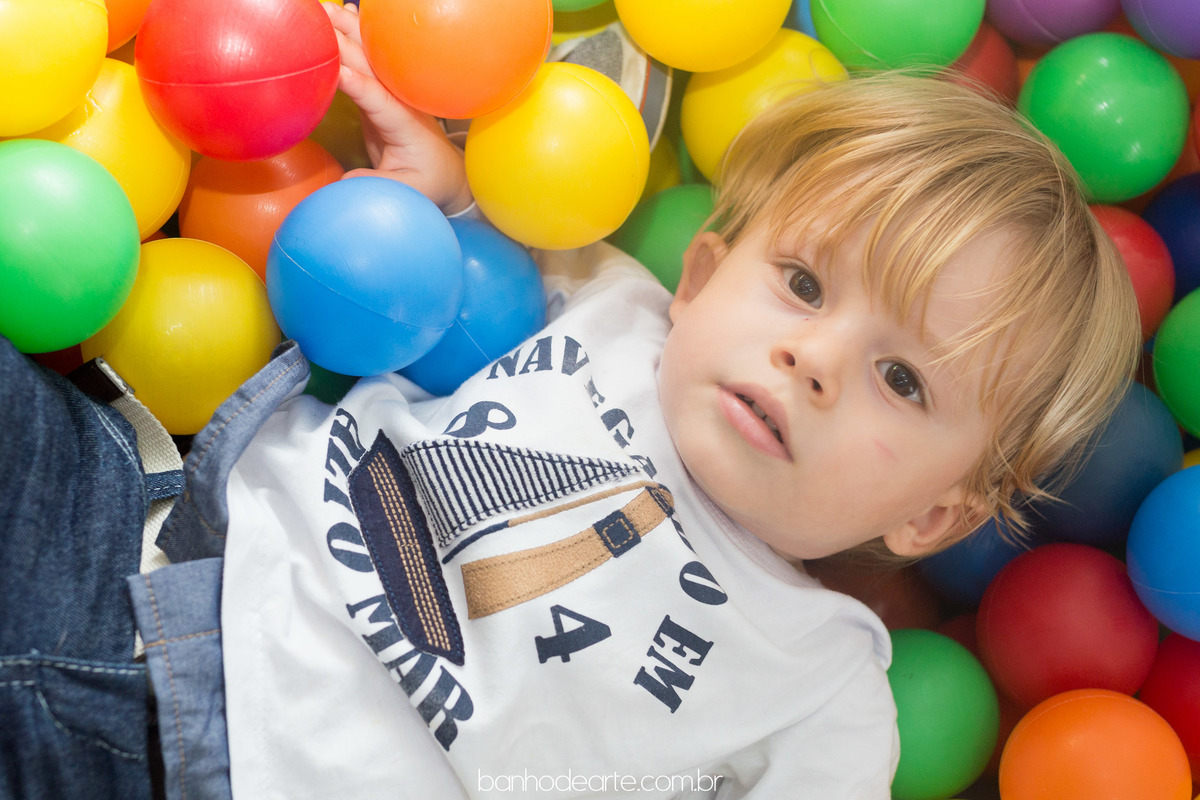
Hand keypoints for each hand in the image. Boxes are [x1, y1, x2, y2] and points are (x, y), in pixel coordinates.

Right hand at [323, 2, 473, 214]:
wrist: (446, 172)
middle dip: (345, 41)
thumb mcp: (408, 192)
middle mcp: (399, 99)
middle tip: (318, 20)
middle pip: (371, 65)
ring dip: (346, 30)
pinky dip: (349, 38)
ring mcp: (390, 91)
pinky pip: (361, 62)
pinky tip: (336, 17)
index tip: (337, 71)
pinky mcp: (378, 92)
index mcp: (405, 123)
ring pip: (368, 55)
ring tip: (321, 8)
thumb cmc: (428, 182)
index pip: (380, 99)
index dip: (359, 85)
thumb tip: (347, 179)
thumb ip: (378, 186)